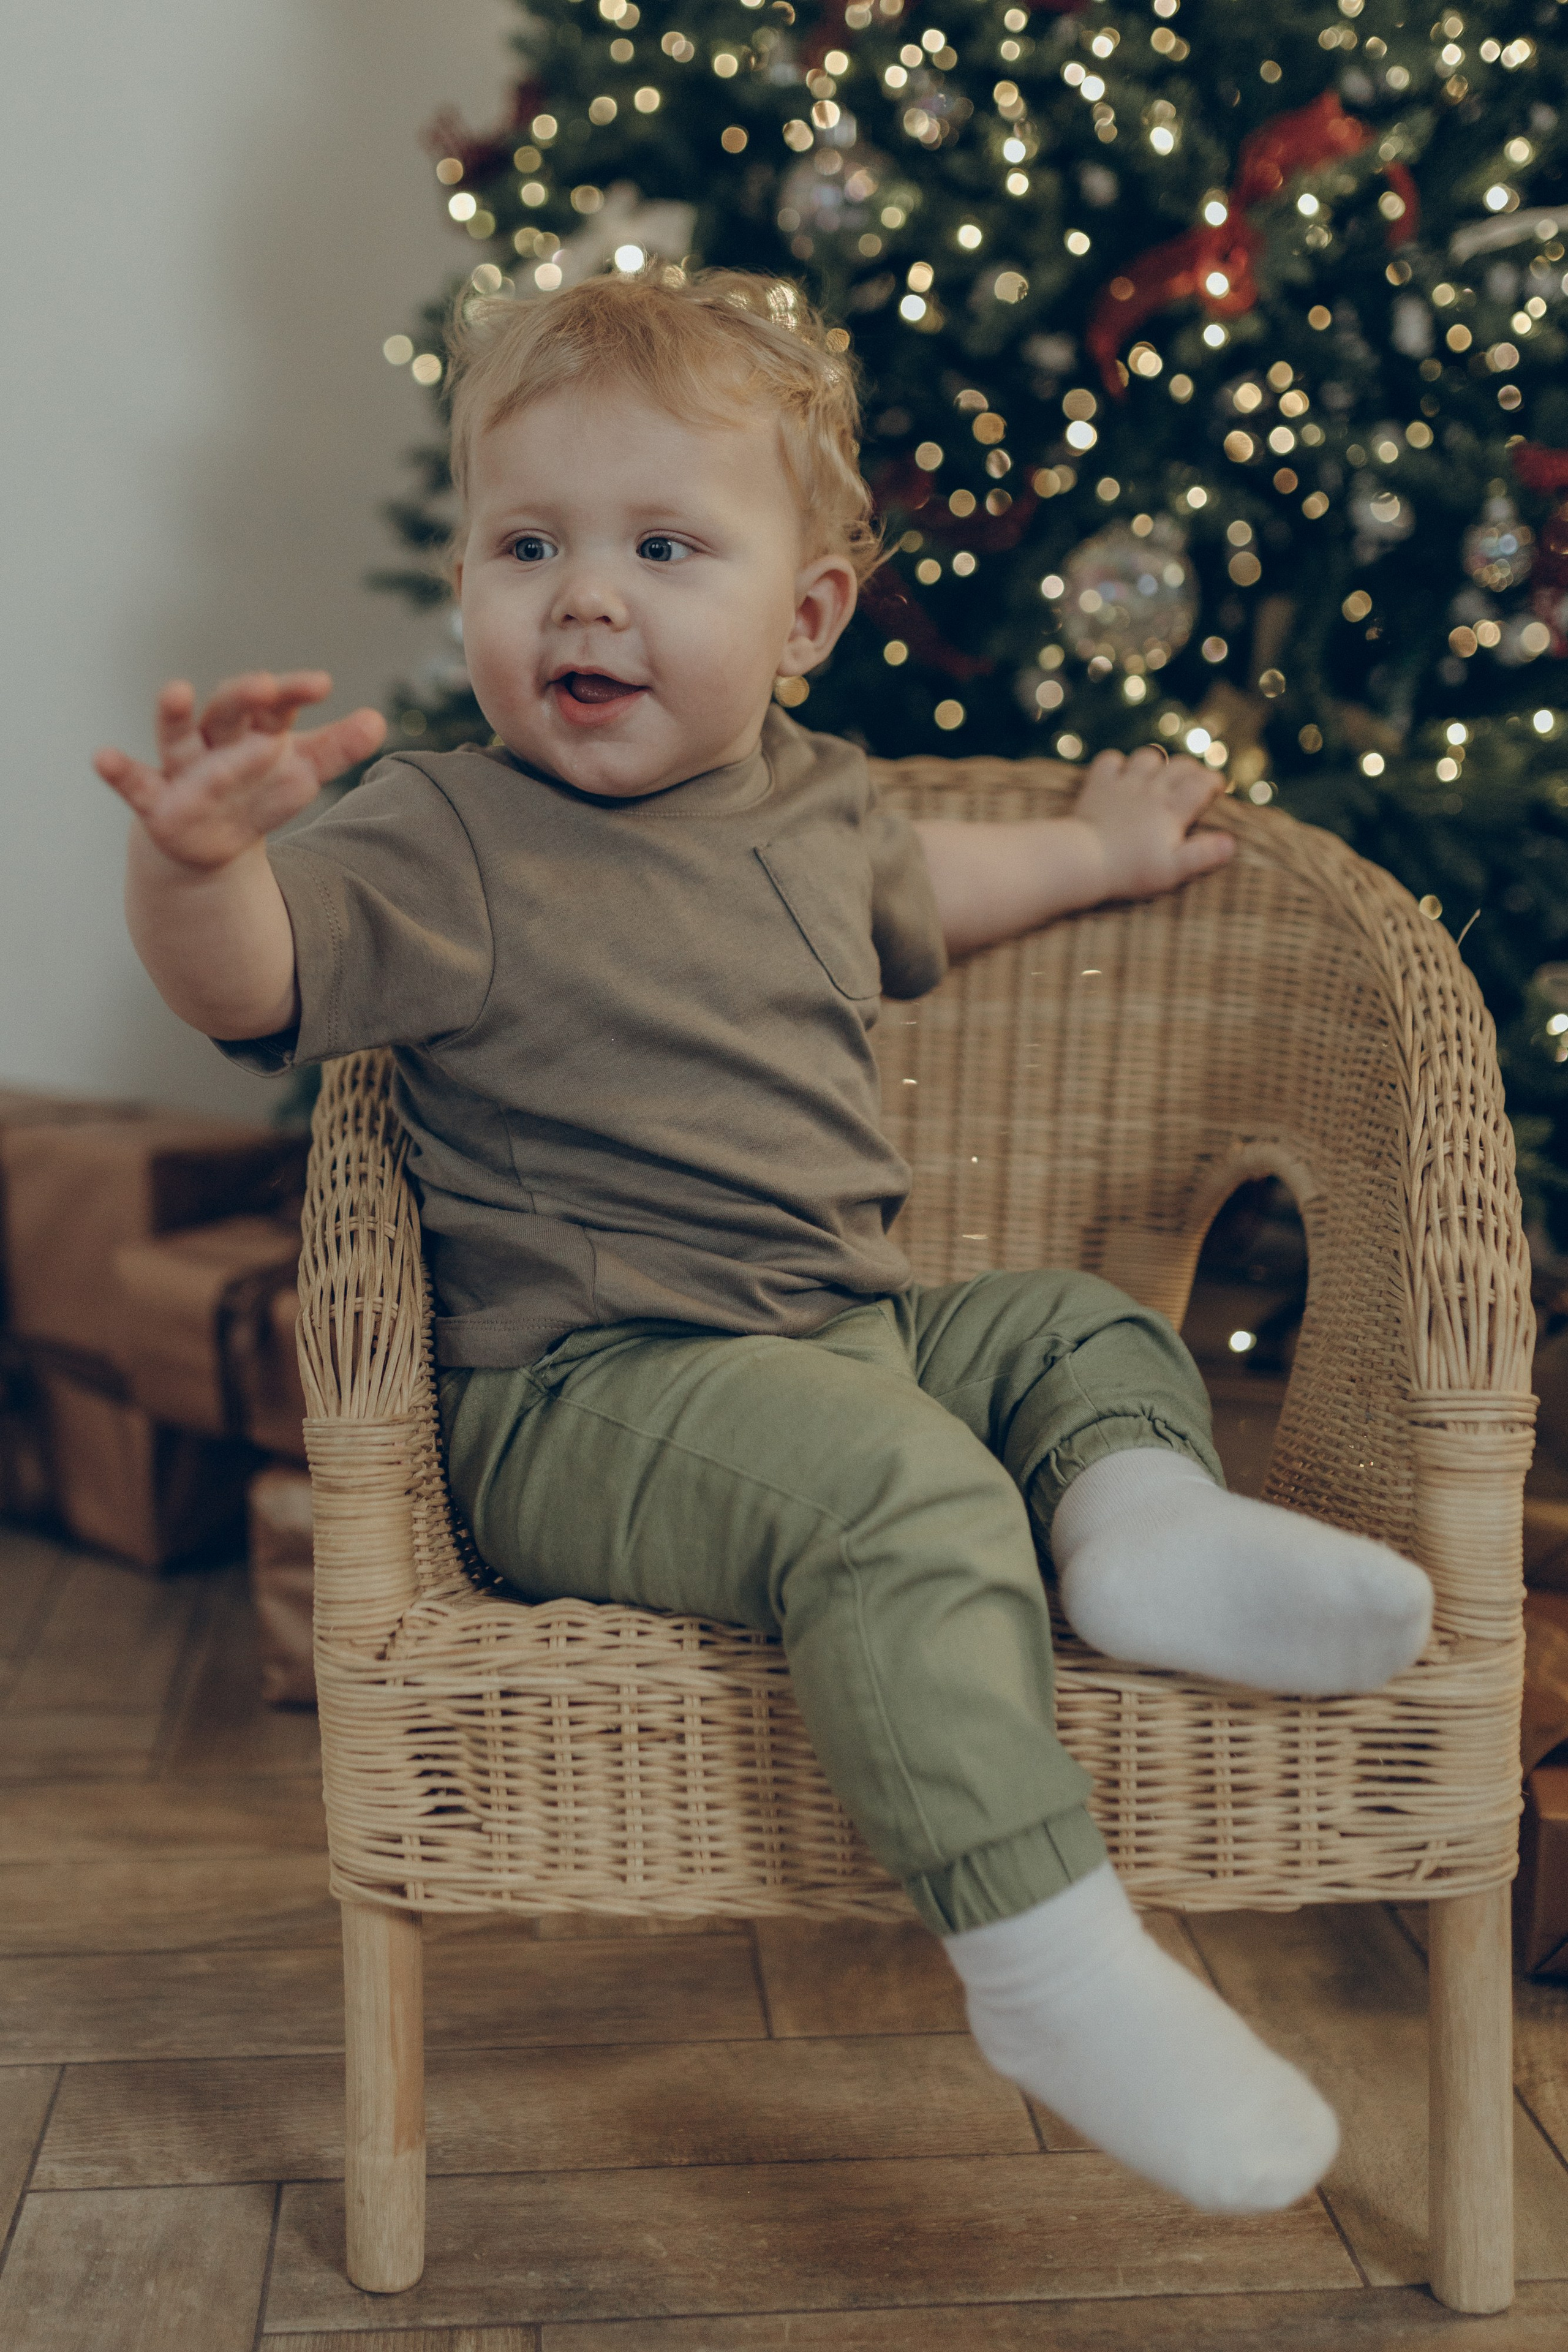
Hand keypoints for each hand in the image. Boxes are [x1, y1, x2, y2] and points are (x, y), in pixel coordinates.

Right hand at [94, 671, 386, 872]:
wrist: (212, 840)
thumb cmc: (258, 791)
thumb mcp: (300, 773)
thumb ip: (336, 750)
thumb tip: (379, 720)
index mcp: (253, 729)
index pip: (274, 706)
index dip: (293, 693)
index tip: (320, 684)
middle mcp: (214, 740)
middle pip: (228, 710)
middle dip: (244, 696)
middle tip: (264, 684)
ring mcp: (182, 767)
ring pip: (178, 735)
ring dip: (174, 712)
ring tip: (174, 689)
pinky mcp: (155, 800)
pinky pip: (133, 782)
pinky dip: (118, 769)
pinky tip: (102, 757)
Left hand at [1072, 744, 1235, 902]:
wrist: (1084, 860)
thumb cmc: (1131, 870)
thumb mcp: (1173, 869)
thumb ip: (1203, 854)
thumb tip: (1231, 843)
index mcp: (1171, 810)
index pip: (1201, 785)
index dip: (1213, 782)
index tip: (1218, 786)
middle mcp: (1151, 790)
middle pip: (1179, 766)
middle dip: (1192, 768)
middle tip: (1195, 779)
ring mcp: (1123, 785)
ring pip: (1147, 757)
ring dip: (1157, 762)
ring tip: (1159, 774)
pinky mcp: (1098, 785)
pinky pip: (1109, 761)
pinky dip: (1117, 763)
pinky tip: (1120, 774)